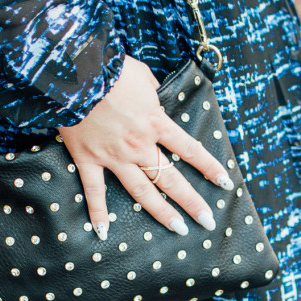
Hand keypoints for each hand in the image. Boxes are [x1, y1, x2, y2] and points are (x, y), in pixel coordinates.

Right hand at [57, 55, 233, 239]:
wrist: (76, 72)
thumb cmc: (111, 68)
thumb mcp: (142, 75)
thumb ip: (153, 91)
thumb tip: (155, 96)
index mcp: (156, 122)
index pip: (189, 149)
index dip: (209, 166)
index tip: (224, 183)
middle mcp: (139, 145)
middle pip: (171, 179)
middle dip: (192, 201)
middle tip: (207, 221)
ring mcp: (114, 156)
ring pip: (142, 191)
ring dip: (161, 212)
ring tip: (178, 230)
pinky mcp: (89, 159)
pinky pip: (95, 191)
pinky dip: (98, 212)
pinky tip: (102, 232)